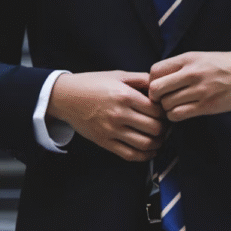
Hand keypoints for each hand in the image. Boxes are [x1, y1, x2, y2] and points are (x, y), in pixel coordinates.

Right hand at [47, 71, 166, 161]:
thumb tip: (161, 84)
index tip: (165, 112)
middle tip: (165, 125)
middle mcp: (119, 114)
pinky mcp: (105, 142)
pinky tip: (150, 151)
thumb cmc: (93, 83)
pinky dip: (144, 156)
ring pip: (145, 144)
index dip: (165, 112)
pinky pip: (130, 154)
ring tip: (159, 138)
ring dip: (158, 143)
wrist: (66, 97)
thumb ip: (141, 79)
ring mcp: (111, 130)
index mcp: (125, 96)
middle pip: (154, 128)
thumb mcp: (118, 75)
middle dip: (164, 128)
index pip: (157, 110)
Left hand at [149, 50, 230, 121]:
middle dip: (156, 97)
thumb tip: (157, 79)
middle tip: (163, 100)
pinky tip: (182, 112)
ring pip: (166, 105)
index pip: (154, 71)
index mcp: (188, 58)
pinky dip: (176, 116)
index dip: (152, 81)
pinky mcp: (208, 105)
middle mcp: (192, 73)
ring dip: (167, 108)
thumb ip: (181, 66)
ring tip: (176, 106)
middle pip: (156, 89)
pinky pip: (179, 115)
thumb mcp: (202, 57)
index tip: (160, 87)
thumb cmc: (227, 64)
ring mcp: (200, 90)